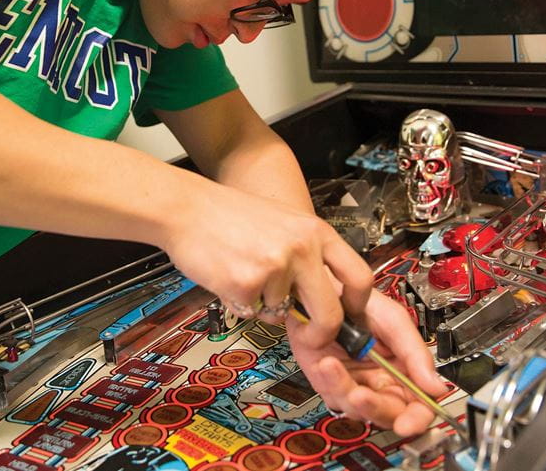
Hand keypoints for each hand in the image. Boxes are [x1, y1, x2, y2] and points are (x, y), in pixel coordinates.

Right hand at [161, 183, 373, 344]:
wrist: (186, 208)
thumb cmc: (229, 217)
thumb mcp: (283, 226)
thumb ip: (306, 258)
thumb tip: (323, 302)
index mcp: (315, 232)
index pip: (359, 277)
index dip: (358, 307)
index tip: (350, 320)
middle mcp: (302, 249)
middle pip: (330, 314)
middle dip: (319, 334)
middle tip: (307, 336)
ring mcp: (276, 268)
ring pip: (281, 314)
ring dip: (262, 305)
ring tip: (241, 272)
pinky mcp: (248, 285)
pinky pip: (253, 313)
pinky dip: (239, 303)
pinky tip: (226, 277)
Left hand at [286, 289, 447, 436]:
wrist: (326, 293)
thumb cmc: (361, 302)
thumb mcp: (394, 321)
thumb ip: (416, 354)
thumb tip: (437, 387)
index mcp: (405, 370)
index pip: (420, 405)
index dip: (417, 418)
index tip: (408, 422)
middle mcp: (382, 381)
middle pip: (389, 414)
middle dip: (375, 408)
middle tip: (363, 395)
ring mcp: (357, 384)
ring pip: (358, 410)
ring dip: (345, 391)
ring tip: (333, 366)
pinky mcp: (332, 384)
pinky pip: (334, 396)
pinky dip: (330, 382)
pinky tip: (326, 363)